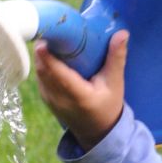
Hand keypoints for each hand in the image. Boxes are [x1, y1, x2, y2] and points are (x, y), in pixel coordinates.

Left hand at [33, 28, 128, 149]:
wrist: (97, 132)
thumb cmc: (108, 106)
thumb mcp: (115, 83)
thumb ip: (117, 58)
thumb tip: (122, 33)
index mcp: (79, 96)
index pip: (59, 76)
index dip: (48, 58)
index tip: (43, 40)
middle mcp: (60, 100)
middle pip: (44, 71)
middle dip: (43, 50)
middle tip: (49, 30)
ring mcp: (50, 100)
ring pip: (39, 73)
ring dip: (41, 56)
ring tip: (49, 38)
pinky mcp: (46, 98)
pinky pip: (40, 77)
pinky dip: (42, 64)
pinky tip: (48, 52)